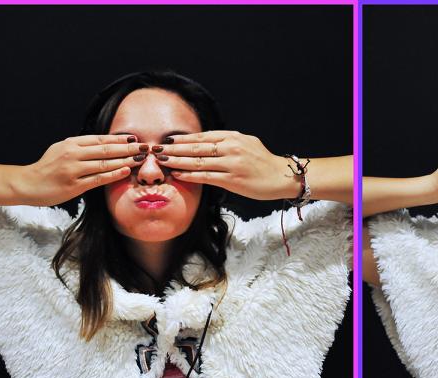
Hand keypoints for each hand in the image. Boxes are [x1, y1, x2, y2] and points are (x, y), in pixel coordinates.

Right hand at [14, 134, 146, 205]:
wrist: (28, 183)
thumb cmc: (47, 168)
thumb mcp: (61, 150)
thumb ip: (80, 147)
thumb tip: (101, 143)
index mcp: (71, 143)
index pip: (100, 139)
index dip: (119, 139)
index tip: (135, 138)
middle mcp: (73, 154)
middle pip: (106, 149)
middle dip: (128, 148)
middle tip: (145, 147)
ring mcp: (73, 170)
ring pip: (104, 163)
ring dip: (125, 160)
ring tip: (140, 159)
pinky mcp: (74, 186)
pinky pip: (98, 178)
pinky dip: (113, 174)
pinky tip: (125, 171)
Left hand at [154, 130, 298, 199]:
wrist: (281, 176)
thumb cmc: (262, 161)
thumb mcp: (245, 143)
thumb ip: (226, 141)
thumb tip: (204, 142)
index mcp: (232, 137)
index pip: (202, 137)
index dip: (182, 138)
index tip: (166, 140)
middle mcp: (230, 148)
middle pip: (196, 148)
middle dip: (174, 148)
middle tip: (156, 149)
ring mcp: (231, 164)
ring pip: (198, 162)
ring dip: (178, 161)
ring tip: (162, 161)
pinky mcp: (233, 180)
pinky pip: (207, 177)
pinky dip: (190, 175)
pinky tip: (178, 174)